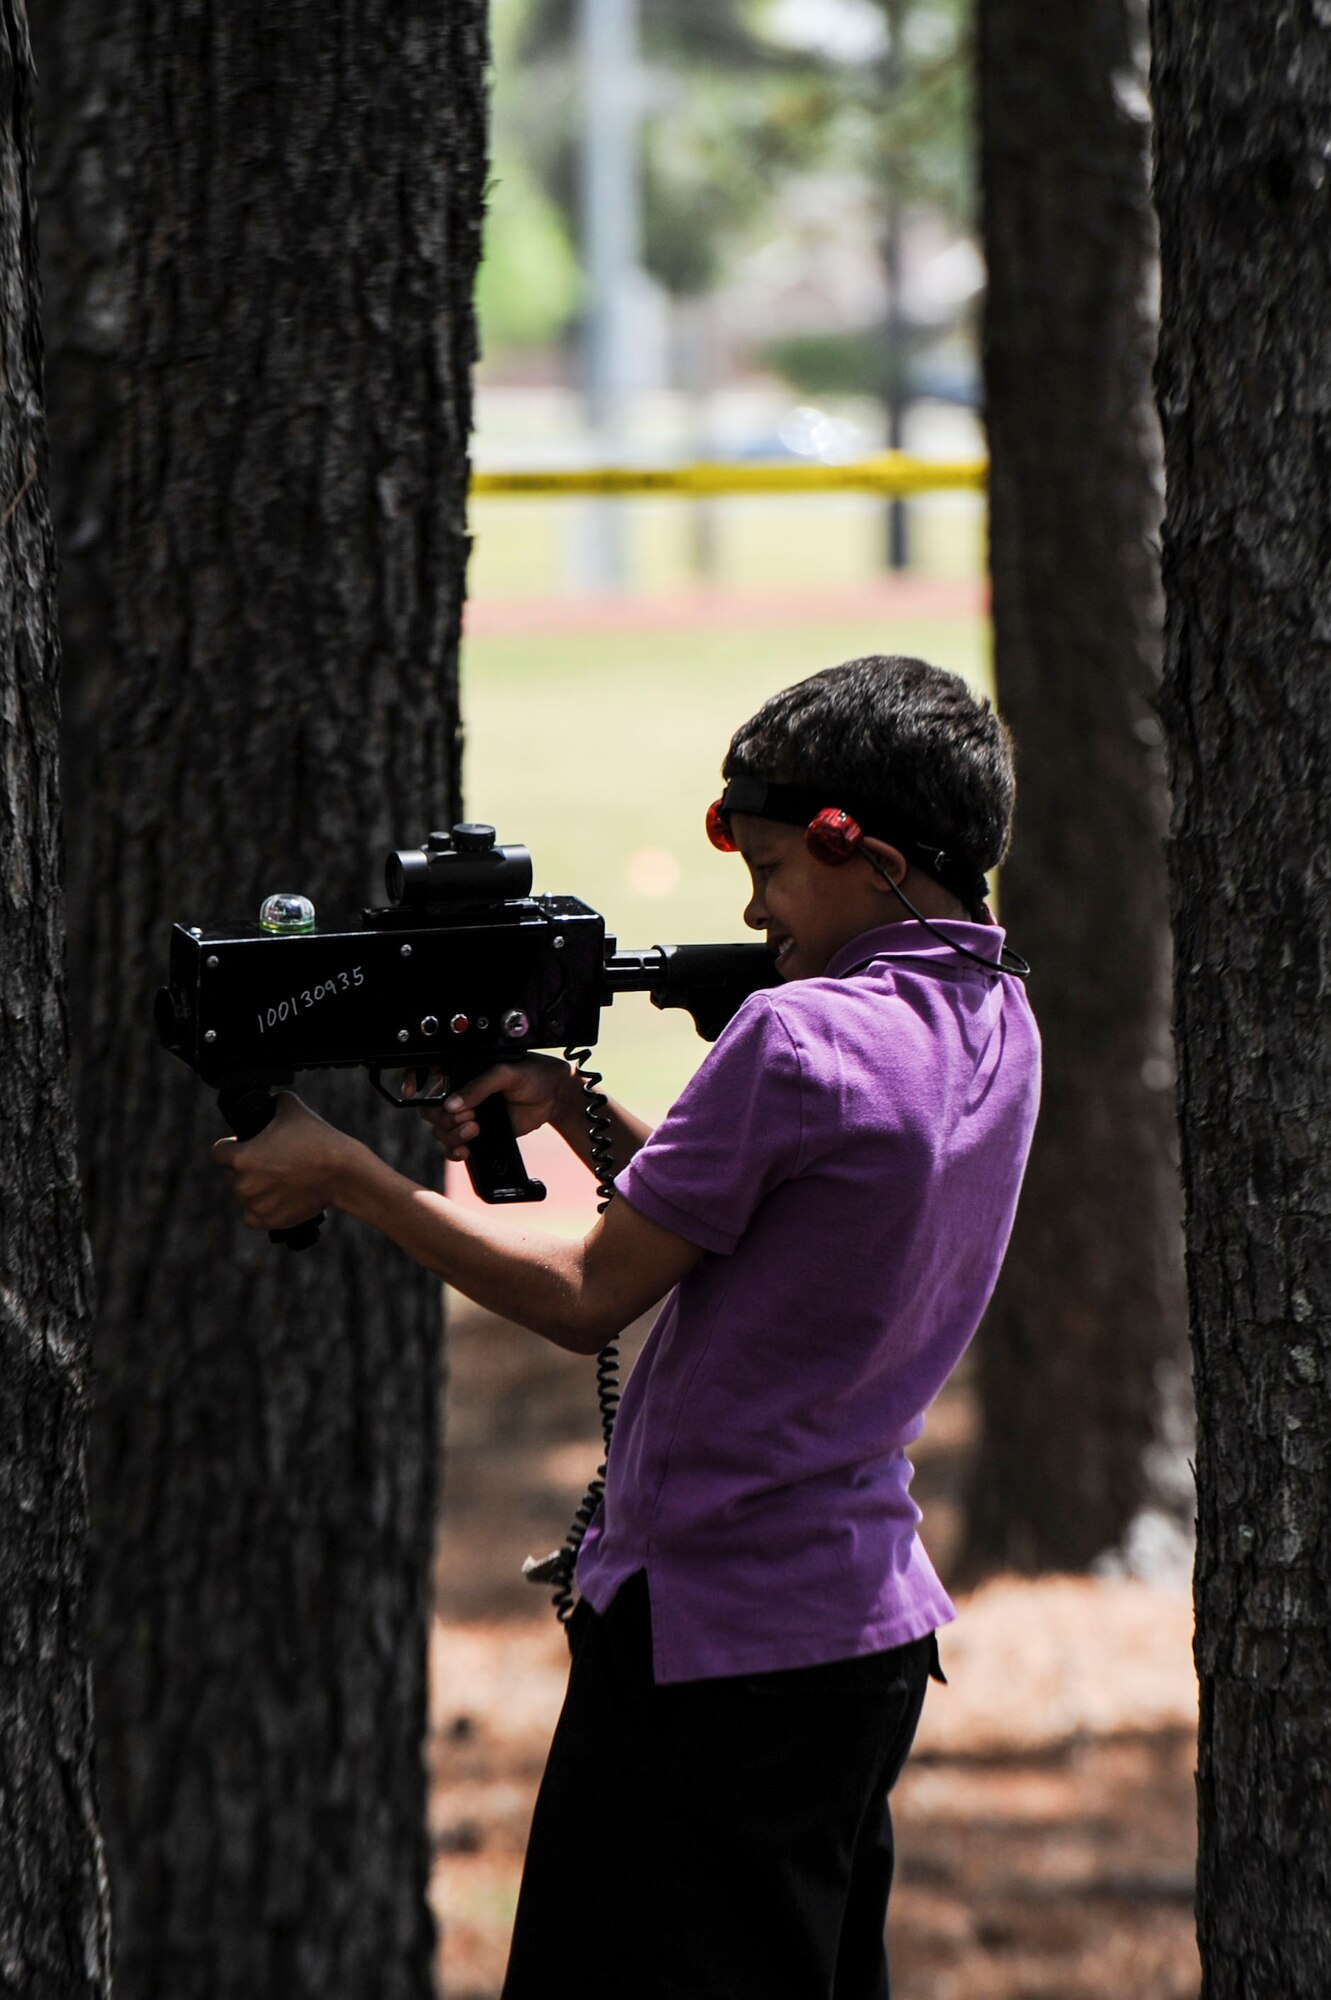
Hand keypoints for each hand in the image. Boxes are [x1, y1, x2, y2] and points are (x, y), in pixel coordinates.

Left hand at [211, 1091, 367, 1230]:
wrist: (342, 1173)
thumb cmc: (318, 1140)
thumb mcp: (291, 1106)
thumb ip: (272, 1102)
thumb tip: (269, 1101)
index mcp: (242, 1157)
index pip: (219, 1152)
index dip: (231, 1145)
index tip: (244, 1144)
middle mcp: (244, 1184)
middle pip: (231, 1174)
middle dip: (244, 1167)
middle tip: (269, 1161)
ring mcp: (255, 1205)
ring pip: (243, 1195)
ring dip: (254, 1188)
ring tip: (278, 1179)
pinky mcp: (268, 1221)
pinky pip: (252, 1216)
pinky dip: (260, 1209)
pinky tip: (274, 1198)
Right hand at [408, 1055, 575, 1160]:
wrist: (554, 1097)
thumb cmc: (533, 1074)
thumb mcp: (506, 1072)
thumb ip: (479, 1086)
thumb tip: (454, 1104)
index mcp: (463, 1071)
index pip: (427, 1074)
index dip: (412, 1080)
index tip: (411, 1091)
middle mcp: (461, 1094)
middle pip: (432, 1111)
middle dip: (444, 1118)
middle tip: (468, 1117)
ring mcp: (468, 1115)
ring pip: (441, 1131)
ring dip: (452, 1135)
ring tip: (475, 1129)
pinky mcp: (479, 1135)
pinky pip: (455, 1148)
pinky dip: (455, 1151)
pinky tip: (466, 1150)